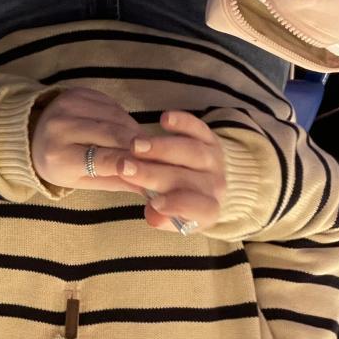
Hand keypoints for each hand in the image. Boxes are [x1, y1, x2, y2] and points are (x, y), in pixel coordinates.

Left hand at [31, 88, 145, 191]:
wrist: (31, 135)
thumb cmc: (58, 165)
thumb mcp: (81, 181)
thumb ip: (114, 182)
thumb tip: (149, 188)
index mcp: (58, 156)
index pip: (101, 159)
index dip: (127, 162)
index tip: (148, 167)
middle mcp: (61, 127)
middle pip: (112, 134)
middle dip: (137, 145)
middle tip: (156, 154)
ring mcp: (69, 105)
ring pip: (116, 117)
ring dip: (134, 131)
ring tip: (143, 144)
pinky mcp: (78, 92)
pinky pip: (112, 105)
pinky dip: (124, 118)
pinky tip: (126, 130)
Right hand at [118, 110, 226, 231]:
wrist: (210, 182)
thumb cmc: (184, 203)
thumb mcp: (174, 218)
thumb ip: (162, 219)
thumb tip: (153, 216)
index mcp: (208, 210)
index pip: (200, 209)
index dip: (179, 205)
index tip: (155, 203)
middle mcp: (215, 185)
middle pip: (184, 178)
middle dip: (152, 172)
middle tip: (123, 167)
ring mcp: (214, 159)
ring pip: (191, 151)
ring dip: (161, 147)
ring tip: (135, 145)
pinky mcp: (209, 137)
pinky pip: (198, 128)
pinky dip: (183, 121)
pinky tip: (164, 119)